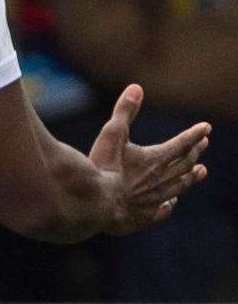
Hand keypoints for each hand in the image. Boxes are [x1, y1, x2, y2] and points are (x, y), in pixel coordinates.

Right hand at [88, 85, 210, 234]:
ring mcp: (155, 199)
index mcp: (155, 158)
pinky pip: (163, 209)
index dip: (194, 134)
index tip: (206, 127)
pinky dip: (170, 203)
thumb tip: (137, 87)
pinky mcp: (144, 215)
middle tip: (204, 143)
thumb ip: (125, 111)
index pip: (181, 143)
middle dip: (195, 151)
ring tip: (201, 170)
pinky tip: (171, 203)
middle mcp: (161, 179)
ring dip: (191, 177)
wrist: (97, 202)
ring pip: (179, 186)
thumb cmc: (103, 166)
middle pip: (184, 163)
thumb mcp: (112, 134)